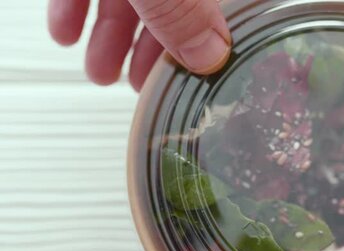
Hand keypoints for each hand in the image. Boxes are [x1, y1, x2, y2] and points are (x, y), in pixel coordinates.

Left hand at [47, 0, 231, 90]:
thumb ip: (182, 10)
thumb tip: (210, 57)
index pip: (217, 13)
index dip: (206, 48)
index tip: (189, 81)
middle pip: (173, 12)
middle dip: (149, 55)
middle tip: (139, 87)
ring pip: (129, 1)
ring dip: (110, 41)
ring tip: (99, 72)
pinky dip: (76, 10)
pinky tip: (65, 33)